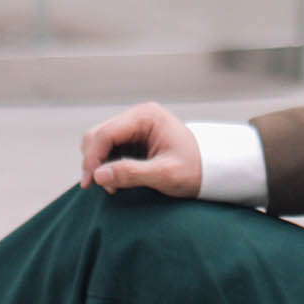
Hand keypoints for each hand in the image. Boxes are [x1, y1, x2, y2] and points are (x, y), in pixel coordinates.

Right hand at [80, 103, 202, 198]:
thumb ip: (132, 174)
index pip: (105, 133)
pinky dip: (107, 165)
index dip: (92, 158)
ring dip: (99, 164)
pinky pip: (109, 149)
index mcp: (146, 116)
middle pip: (98, 135)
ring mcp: (135, 127)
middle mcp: (138, 116)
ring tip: (112, 187)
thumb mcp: (165, 174)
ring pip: (100, 142)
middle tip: (101, 188)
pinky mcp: (134, 139)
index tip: (90, 183)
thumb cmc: (195, 169)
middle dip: (94, 161)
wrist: (212, 170)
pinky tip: (116, 181)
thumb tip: (98, 175)